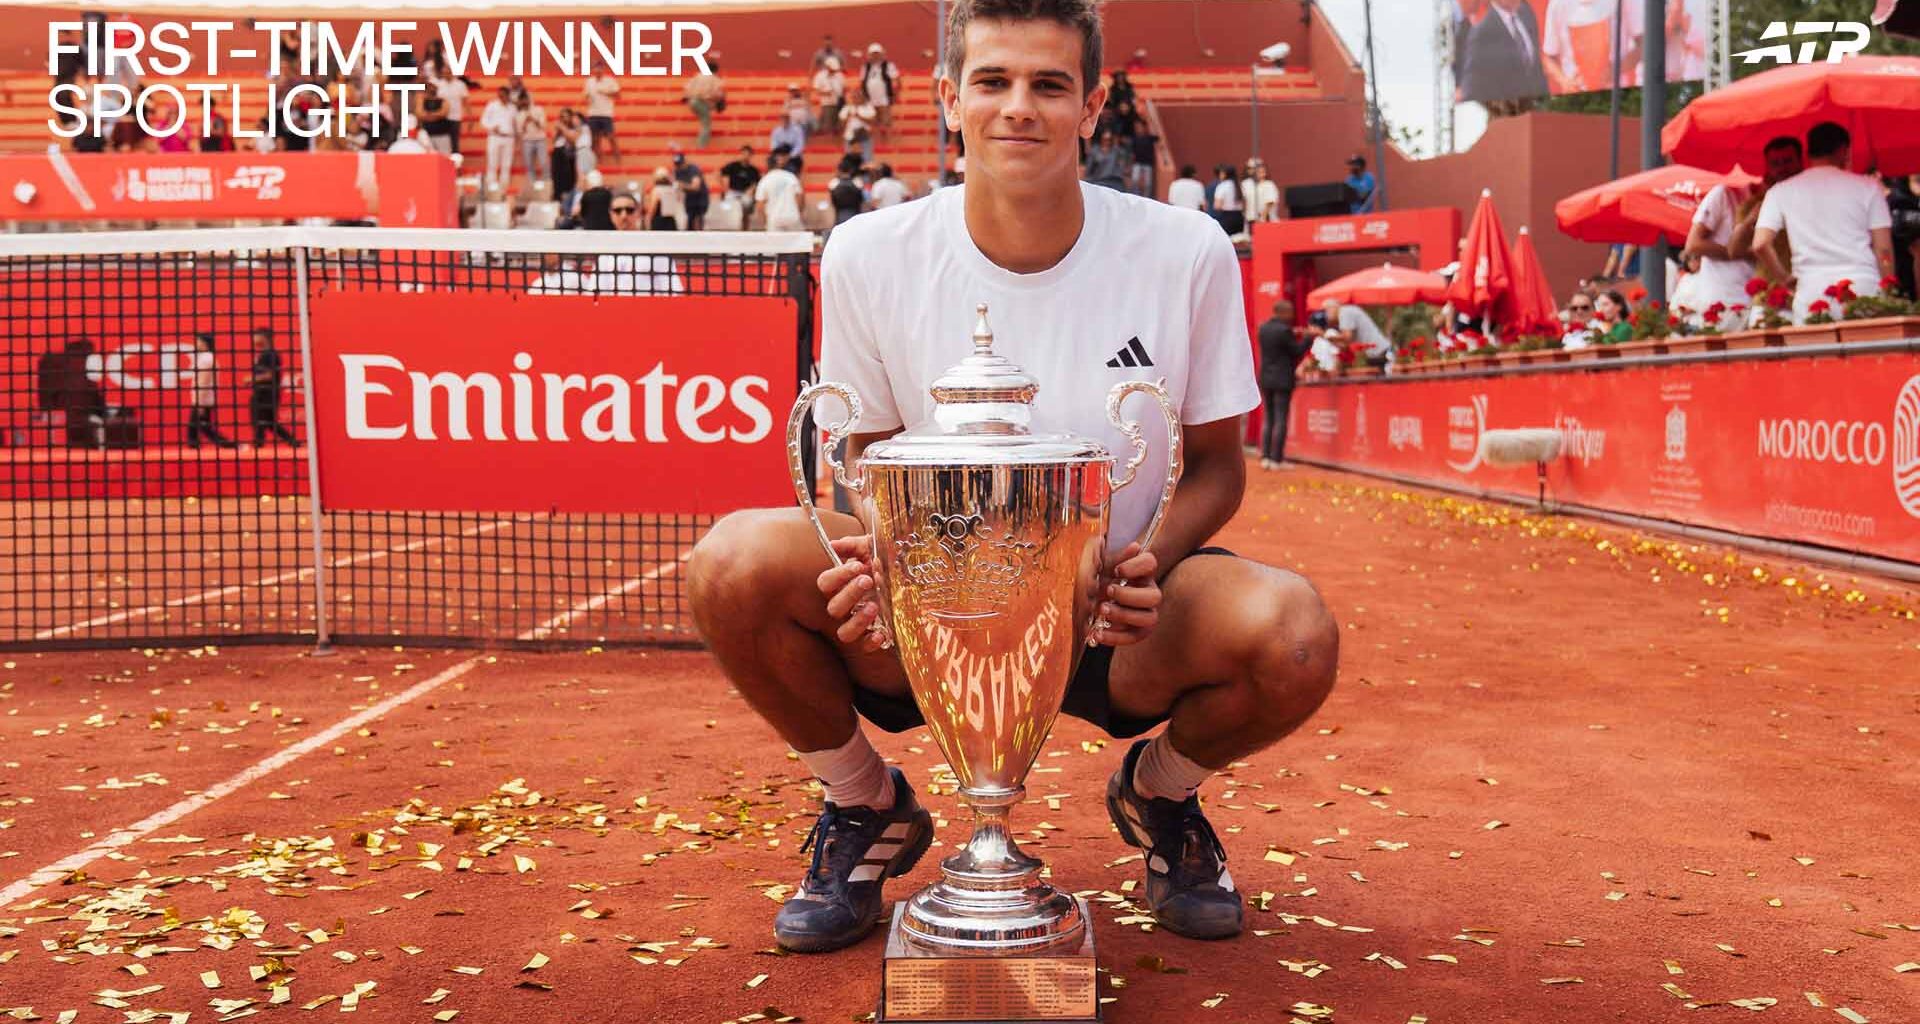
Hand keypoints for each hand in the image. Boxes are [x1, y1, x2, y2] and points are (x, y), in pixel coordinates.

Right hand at [817, 534, 890, 652]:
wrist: (909, 573)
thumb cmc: (884, 559)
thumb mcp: (871, 547)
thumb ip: (852, 545)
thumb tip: (833, 545)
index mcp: (841, 584)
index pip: (825, 583)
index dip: (838, 576)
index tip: (859, 566)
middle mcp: (847, 605)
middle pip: (834, 608)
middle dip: (850, 594)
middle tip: (868, 580)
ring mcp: (859, 622)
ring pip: (844, 633)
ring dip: (857, 621)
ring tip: (874, 606)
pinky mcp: (874, 635)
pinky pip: (865, 647)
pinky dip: (871, 642)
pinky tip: (882, 632)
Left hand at [1095, 543, 1161, 646]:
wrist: (1083, 606)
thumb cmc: (1091, 579)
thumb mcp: (1091, 562)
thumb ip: (1102, 551)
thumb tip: (1130, 546)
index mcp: (1139, 572)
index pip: (1150, 563)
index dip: (1136, 566)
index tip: (1117, 570)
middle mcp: (1147, 592)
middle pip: (1155, 596)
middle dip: (1129, 596)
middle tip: (1108, 591)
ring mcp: (1145, 613)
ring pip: (1150, 618)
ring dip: (1124, 615)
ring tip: (1102, 610)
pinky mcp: (1137, 631)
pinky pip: (1134, 637)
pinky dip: (1115, 637)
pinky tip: (1097, 634)